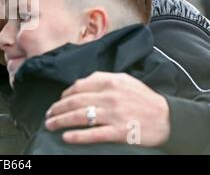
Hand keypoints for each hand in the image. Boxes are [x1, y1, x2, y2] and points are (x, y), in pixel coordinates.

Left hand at [45, 72, 170, 146]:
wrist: (167, 117)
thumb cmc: (143, 98)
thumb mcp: (124, 80)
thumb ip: (102, 79)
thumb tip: (79, 83)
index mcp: (110, 82)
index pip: (79, 86)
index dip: (64, 95)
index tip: (58, 102)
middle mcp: (109, 96)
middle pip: (75, 102)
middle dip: (57, 109)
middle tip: (48, 114)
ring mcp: (113, 114)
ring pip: (79, 117)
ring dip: (61, 121)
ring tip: (50, 125)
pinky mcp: (119, 131)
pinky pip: (93, 134)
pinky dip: (77, 136)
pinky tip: (66, 137)